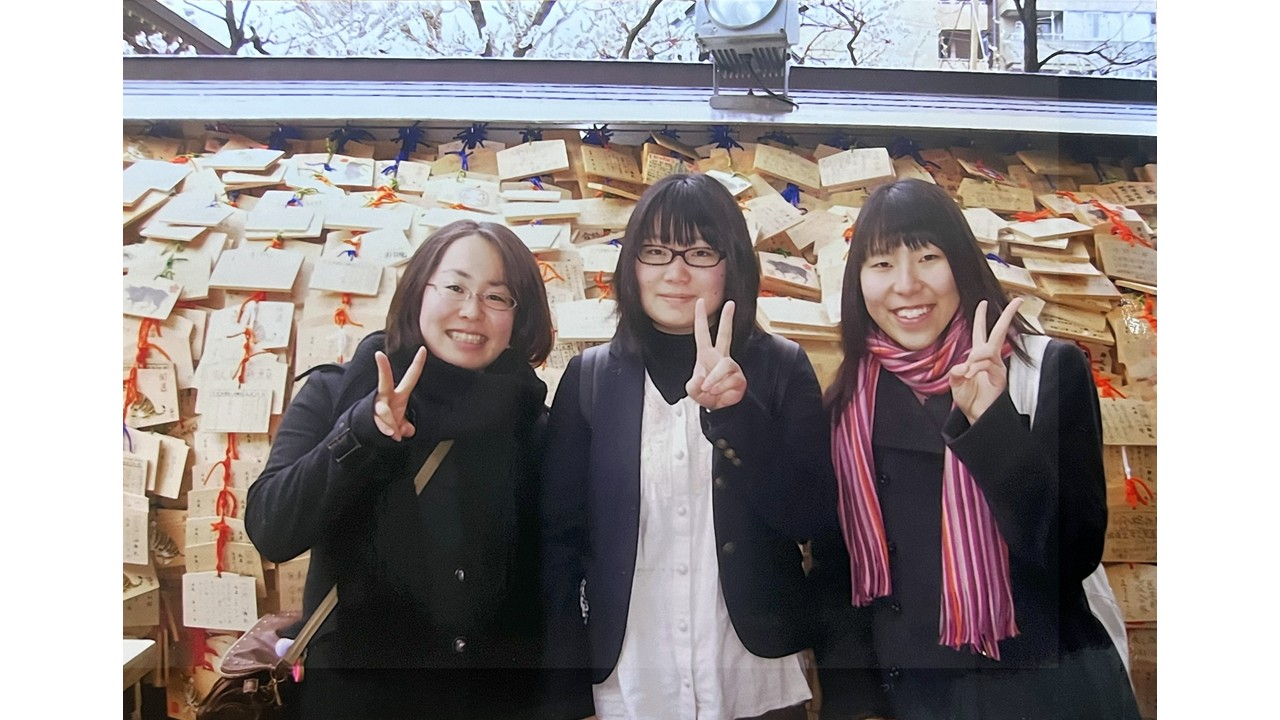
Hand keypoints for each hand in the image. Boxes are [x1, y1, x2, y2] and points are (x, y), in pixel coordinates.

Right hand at [372, 347, 426, 440]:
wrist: (366, 433)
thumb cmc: (387, 424)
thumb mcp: (400, 424)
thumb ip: (406, 426)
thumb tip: (408, 431)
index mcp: (398, 395)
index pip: (410, 377)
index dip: (417, 364)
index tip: (423, 349)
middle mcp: (386, 396)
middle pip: (385, 380)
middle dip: (383, 368)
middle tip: (379, 355)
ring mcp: (377, 405)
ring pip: (383, 410)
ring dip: (391, 424)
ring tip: (395, 434)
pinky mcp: (369, 415)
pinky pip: (379, 423)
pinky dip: (387, 430)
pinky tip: (391, 434)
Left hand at [685, 298, 746, 410]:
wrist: (718, 409)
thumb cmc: (706, 395)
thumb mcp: (693, 390)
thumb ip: (693, 385)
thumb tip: (703, 378)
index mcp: (706, 355)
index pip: (702, 333)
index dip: (700, 318)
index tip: (700, 302)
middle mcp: (720, 357)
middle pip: (725, 334)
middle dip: (727, 319)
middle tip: (730, 304)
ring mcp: (731, 367)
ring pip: (724, 366)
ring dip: (715, 380)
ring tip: (709, 389)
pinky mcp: (739, 378)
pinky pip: (730, 380)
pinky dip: (721, 389)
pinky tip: (719, 393)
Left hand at [949, 298, 1022, 423]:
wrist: (976, 416)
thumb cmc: (968, 399)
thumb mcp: (955, 382)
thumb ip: (956, 372)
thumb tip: (963, 365)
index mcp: (979, 357)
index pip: (981, 332)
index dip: (981, 317)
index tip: (983, 302)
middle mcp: (991, 359)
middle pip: (1000, 332)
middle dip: (1008, 315)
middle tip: (1018, 300)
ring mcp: (998, 367)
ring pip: (988, 350)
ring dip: (975, 358)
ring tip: (968, 373)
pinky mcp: (1000, 377)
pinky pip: (988, 365)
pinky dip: (977, 368)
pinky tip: (971, 375)